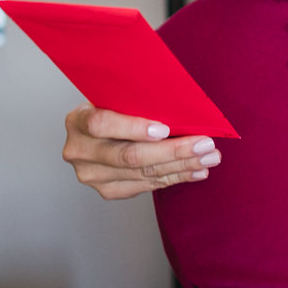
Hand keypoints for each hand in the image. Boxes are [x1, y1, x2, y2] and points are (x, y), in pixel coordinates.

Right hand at [61, 106, 218, 199]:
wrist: (97, 132)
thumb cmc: (114, 107)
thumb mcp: (117, 96)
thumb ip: (137, 101)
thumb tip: (183, 104)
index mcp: (78, 120)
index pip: (102, 124)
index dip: (133, 128)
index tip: (164, 129)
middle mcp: (80, 151)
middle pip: (129, 155)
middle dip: (173, 151)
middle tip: (204, 145)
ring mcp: (92, 175)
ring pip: (142, 173)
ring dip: (182, 166)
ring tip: (208, 159)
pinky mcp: (107, 190)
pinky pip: (146, 185)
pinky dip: (174, 178)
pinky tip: (195, 171)